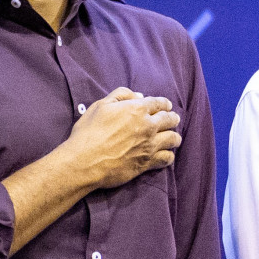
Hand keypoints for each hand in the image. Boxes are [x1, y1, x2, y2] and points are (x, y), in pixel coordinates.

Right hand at [61, 87, 180, 190]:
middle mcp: (148, 126)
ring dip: (174, 136)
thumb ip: (120, 95)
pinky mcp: (147, 163)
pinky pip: (168, 158)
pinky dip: (169, 155)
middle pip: (170, 120)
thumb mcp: (99, 106)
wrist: (84, 161)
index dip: (164, 103)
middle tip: (172, 119)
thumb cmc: (88, 132)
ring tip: (171, 138)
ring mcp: (150, 145)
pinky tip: (165, 155)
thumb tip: (138, 96)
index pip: (160, 103)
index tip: (165, 106)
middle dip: (172, 118)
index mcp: (137, 109)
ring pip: (173, 139)